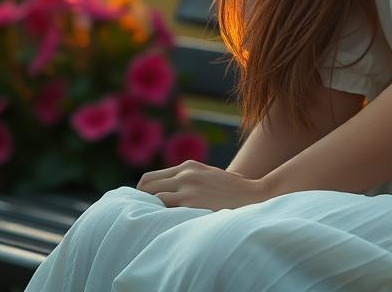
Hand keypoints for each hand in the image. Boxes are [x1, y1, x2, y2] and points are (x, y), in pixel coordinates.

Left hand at [136, 159, 268, 210]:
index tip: (144, 206)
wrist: (251, 195)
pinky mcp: (190, 202)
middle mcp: (185, 174)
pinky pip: (162, 208)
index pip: (150, 177)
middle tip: (143, 215)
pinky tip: (162, 224)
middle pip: (145, 185)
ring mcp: (187, 187)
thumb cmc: (231, 191)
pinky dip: (158, 216)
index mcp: (189, 166)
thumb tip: (172, 193)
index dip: (143, 193)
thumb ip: (191, 179)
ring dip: (148, 209)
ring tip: (151, 222)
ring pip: (151, 196)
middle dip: (140, 200)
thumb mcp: (209, 176)